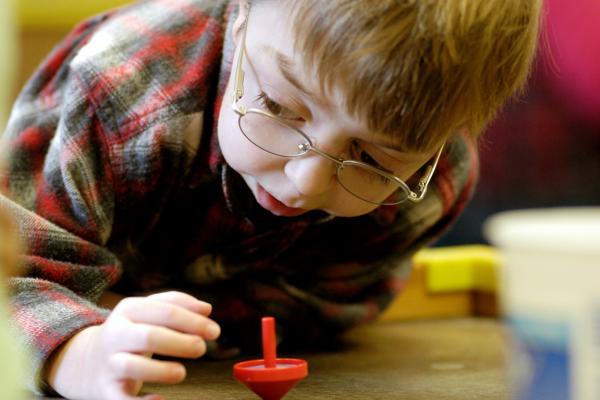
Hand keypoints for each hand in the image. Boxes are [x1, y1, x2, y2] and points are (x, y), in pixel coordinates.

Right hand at [45, 291, 220, 399]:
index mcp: (129, 310)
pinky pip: (121, 399)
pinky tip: (160, 399)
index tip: (215, 331)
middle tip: (202, 348)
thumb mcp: (147, 311)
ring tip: (181, 373)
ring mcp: (110, 363)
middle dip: (180, 342)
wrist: (86, 361)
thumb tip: (207, 309)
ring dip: (161, 371)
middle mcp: (117, 334)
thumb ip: (177, 304)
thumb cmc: (131, 332)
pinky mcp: (107, 390)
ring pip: (132, 366)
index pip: (164, 310)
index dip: (193, 320)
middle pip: (149, 336)